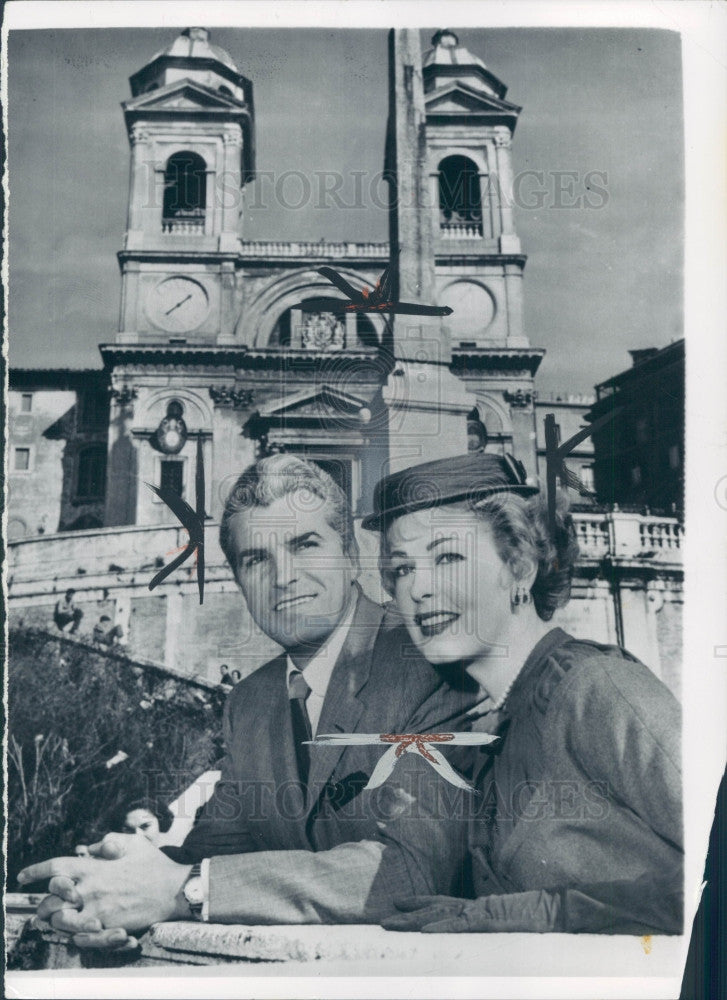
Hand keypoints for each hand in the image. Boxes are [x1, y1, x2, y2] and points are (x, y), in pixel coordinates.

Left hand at [18, 833, 192, 949]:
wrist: (174, 889)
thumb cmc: (154, 864)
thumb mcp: (132, 843)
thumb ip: (108, 842)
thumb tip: (90, 848)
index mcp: (94, 867)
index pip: (55, 867)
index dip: (35, 871)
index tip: (23, 876)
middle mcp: (91, 889)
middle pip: (51, 900)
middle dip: (43, 904)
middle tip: (45, 906)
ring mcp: (98, 911)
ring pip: (61, 921)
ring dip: (57, 920)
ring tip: (60, 918)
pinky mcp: (108, 927)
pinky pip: (80, 937)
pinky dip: (75, 935)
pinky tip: (78, 931)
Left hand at [382, 890, 560, 932]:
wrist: (558, 910)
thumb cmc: (536, 920)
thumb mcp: (508, 925)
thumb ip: (492, 924)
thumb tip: (485, 926)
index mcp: (478, 907)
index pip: (443, 903)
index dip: (420, 902)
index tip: (398, 902)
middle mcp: (474, 906)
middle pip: (434, 908)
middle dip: (407, 914)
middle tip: (382, 919)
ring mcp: (480, 913)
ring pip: (439, 915)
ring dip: (413, 920)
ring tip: (390, 923)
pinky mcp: (489, 922)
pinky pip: (461, 926)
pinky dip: (442, 928)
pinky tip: (424, 932)